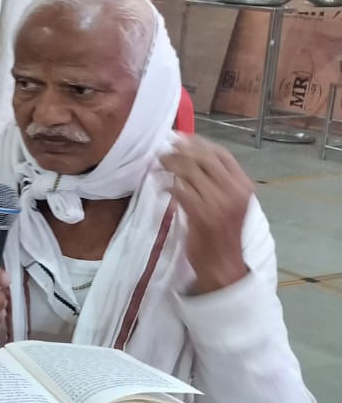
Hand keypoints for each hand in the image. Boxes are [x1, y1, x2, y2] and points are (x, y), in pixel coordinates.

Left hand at [161, 136, 251, 293]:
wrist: (222, 263)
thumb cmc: (222, 232)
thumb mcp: (229, 202)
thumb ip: (217, 181)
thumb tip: (191, 156)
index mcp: (243, 185)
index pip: (222, 154)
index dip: (199, 143)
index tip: (181, 139)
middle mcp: (234, 191)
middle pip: (203, 159)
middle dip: (180, 151)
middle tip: (163, 151)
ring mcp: (218, 203)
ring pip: (189, 172)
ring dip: (169, 166)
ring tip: (158, 165)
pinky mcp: (200, 215)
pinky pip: (179, 191)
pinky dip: (167, 186)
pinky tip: (161, 187)